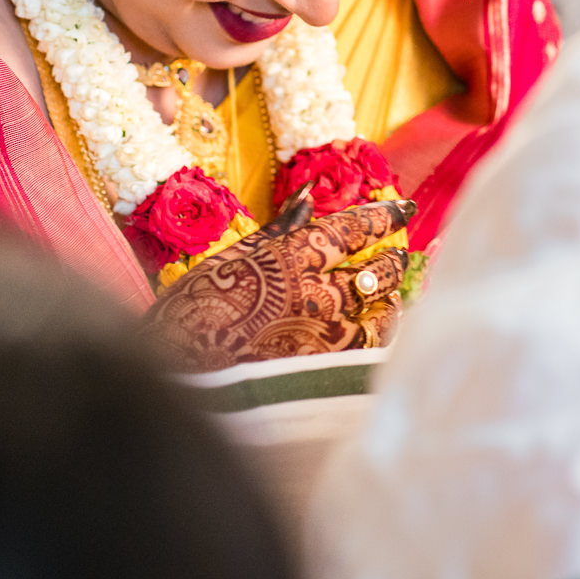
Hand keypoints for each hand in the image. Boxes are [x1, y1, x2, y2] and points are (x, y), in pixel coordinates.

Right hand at [143, 188, 411, 371]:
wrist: (176, 382)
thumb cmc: (194, 313)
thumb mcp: (231, 259)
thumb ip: (279, 229)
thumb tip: (310, 196)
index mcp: (292, 259)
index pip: (354, 228)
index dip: (384, 217)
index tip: (403, 211)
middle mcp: (317, 296)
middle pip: (377, 271)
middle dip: (392, 261)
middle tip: (398, 255)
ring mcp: (326, 341)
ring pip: (383, 315)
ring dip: (391, 301)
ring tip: (391, 296)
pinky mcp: (327, 378)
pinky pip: (373, 354)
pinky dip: (381, 339)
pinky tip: (378, 334)